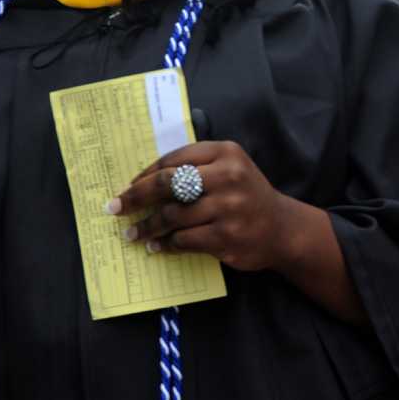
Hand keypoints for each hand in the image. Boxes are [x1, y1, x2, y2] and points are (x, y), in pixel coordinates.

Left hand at [110, 141, 294, 271]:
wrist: (282, 229)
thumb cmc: (246, 196)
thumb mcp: (229, 169)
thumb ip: (195, 168)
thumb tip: (143, 181)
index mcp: (225, 153)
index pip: (174, 159)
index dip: (145, 174)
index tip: (127, 187)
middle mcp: (228, 176)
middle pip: (168, 183)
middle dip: (136, 197)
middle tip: (115, 208)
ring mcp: (229, 207)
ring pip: (173, 215)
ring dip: (148, 226)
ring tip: (134, 233)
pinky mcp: (227, 236)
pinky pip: (184, 239)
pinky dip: (166, 244)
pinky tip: (157, 246)